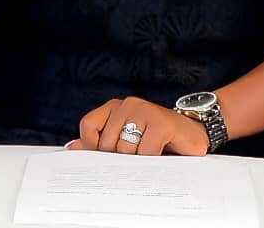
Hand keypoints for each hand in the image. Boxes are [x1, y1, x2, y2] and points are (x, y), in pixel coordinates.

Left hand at [68, 96, 209, 156]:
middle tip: (137, 157)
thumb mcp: (125, 141)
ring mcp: (144, 109)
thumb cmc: (156, 140)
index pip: (88, 125)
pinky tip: (161, 152)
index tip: (105, 158)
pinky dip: (151, 160)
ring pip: (125, 150)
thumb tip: (72, 148)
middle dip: (119, 159)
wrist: (191, 134)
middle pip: (106, 144)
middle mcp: (127, 104)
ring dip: (137, 161)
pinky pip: (145, 153)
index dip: (92, 146)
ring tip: (150, 154)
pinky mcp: (160, 121)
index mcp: (115, 107)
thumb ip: (99, 143)